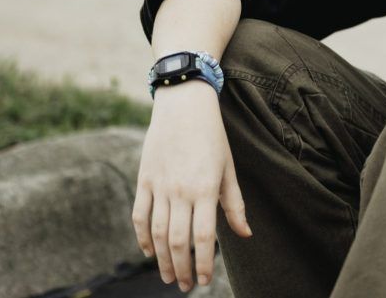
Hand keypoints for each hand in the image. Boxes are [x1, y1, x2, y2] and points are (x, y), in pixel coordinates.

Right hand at [131, 83, 252, 291]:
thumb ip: (234, 204)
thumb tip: (245, 234)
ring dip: (162, 260)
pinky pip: (140, 216)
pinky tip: (149, 252)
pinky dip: (142, 237)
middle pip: (178, 241)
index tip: (202, 280)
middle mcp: (180, 190)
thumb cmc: (212, 137)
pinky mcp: (144, 180)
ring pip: (157, 233)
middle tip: (183, 285)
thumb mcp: (228, 168)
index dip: (203, 263)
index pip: (203, 238)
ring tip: (168, 276)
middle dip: (181, 268)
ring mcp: (159, 186)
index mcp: (205, 189)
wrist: (184, 105)